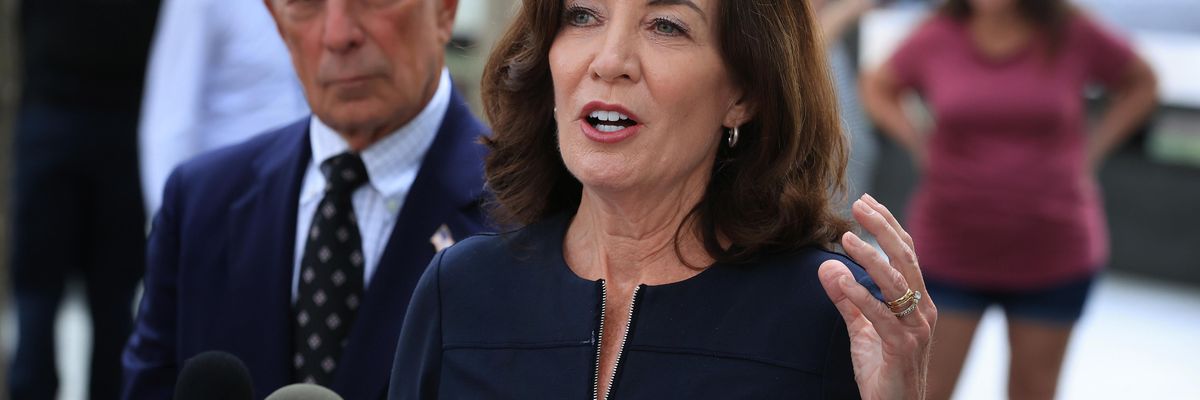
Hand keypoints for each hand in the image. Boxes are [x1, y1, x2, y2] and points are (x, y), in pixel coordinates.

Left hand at [818, 194, 935, 399]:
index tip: (867, 201)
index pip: (906, 253)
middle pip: (905, 259)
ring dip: (870, 258)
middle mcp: (922, 309)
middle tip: (859, 205)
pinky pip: (882, 316)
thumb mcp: (862, 328)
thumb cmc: (884, 369)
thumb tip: (826, 266)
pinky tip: (843, 281)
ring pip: (896, 283)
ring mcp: (916, 328)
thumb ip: (847, 299)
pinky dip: (862, 296)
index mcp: (917, 300)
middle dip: (882, 229)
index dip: (888, 225)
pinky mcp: (903, 347)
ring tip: (846, 238)